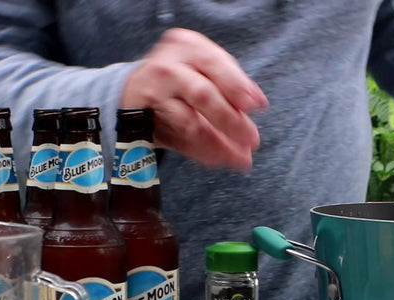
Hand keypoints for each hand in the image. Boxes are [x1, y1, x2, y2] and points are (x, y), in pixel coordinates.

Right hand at [121, 28, 268, 171]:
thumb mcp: (203, 70)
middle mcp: (168, 65)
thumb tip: (258, 102)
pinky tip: (219, 158)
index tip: (258, 106)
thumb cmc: (179, 79)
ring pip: (189, 123)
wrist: (135, 89)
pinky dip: (202, 151)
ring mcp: (154, 93)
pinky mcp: (144, 118)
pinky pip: (177, 139)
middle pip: (202, 94)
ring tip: (239, 159)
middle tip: (252, 139)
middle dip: (230, 120)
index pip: (216, 64)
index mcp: (187, 46)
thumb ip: (230, 84)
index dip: (238, 85)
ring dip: (218, 144)